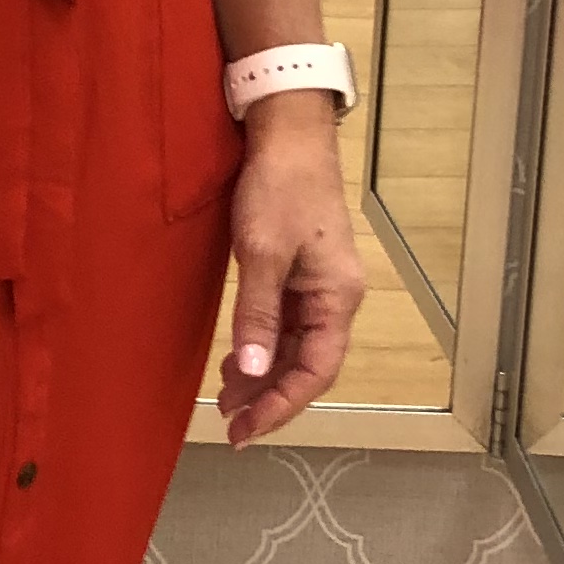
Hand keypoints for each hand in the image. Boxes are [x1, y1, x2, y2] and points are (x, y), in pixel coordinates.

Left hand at [217, 110, 366, 445]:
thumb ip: (258, 315)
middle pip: (308, 365)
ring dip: (264, 374)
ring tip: (227, 398)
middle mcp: (335, 298)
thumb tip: (254, 369)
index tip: (247, 429)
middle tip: (229, 422)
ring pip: (295, 347)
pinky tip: (238, 360)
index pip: (317, 372)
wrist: (288, 134)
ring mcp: (318, 286)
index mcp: (336, 298)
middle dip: (269, 397)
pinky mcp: (300, 273)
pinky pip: (286, 324)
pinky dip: (263, 345)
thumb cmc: (280, 186)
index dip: (282, 406)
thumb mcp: (261, 252)